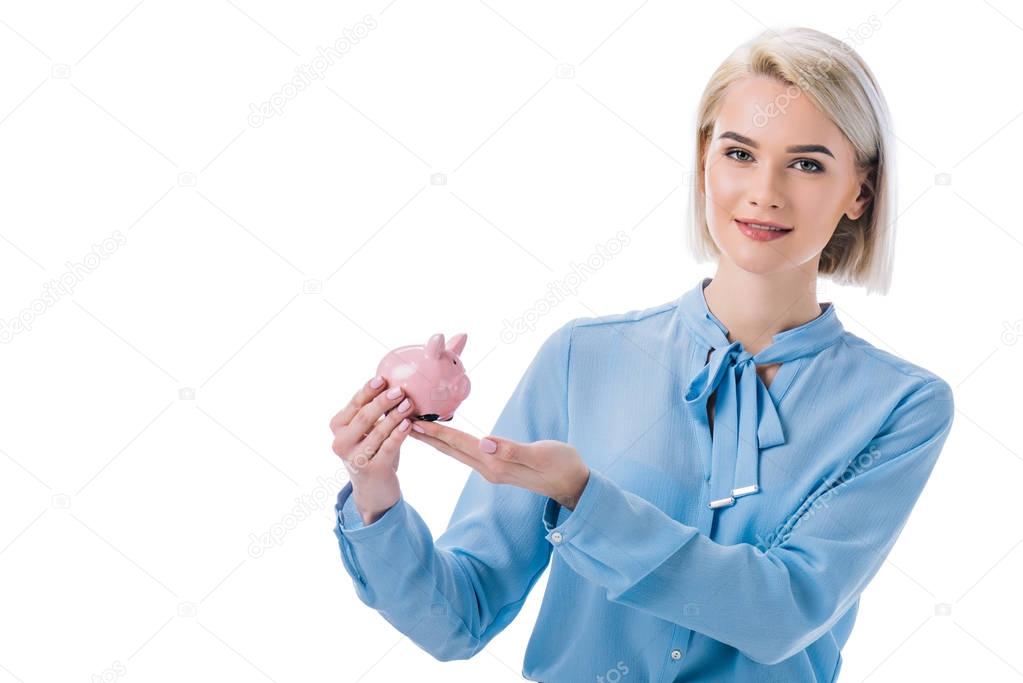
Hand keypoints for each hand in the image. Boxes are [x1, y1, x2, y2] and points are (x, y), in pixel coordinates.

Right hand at [329, 376, 416, 523]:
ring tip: (409, 404)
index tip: (383, 379)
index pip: (354, 404)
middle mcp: (340, 443)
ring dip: (395, 416)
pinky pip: (388, 447)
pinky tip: (409, 423)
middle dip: (383, 401)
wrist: (373, 489)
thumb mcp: (367, 430)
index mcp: (337, 427)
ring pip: (377, 432)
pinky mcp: (371, 470)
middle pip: (364, 416)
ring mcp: (354, 458)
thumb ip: (372, 410)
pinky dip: (399, 434)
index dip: (368, 391)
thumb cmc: (372, 451)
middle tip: (400, 390)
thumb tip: (389, 383)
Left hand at [408, 421, 589, 509]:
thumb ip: (512, 450)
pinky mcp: (497, 466)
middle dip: (425, 435)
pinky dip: (450, 441)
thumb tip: (485, 442)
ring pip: (455, 451)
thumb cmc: (561, 466)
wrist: (574, 484)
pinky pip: (466, 452)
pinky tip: (445, 435)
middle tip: (399, 419)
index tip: (411, 419)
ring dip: (434, 438)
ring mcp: (492, 469)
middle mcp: (488, 468)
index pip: (458, 444)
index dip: (435, 431)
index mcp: (494, 464)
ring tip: (413, 426)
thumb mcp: (540, 455)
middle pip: (449, 449)